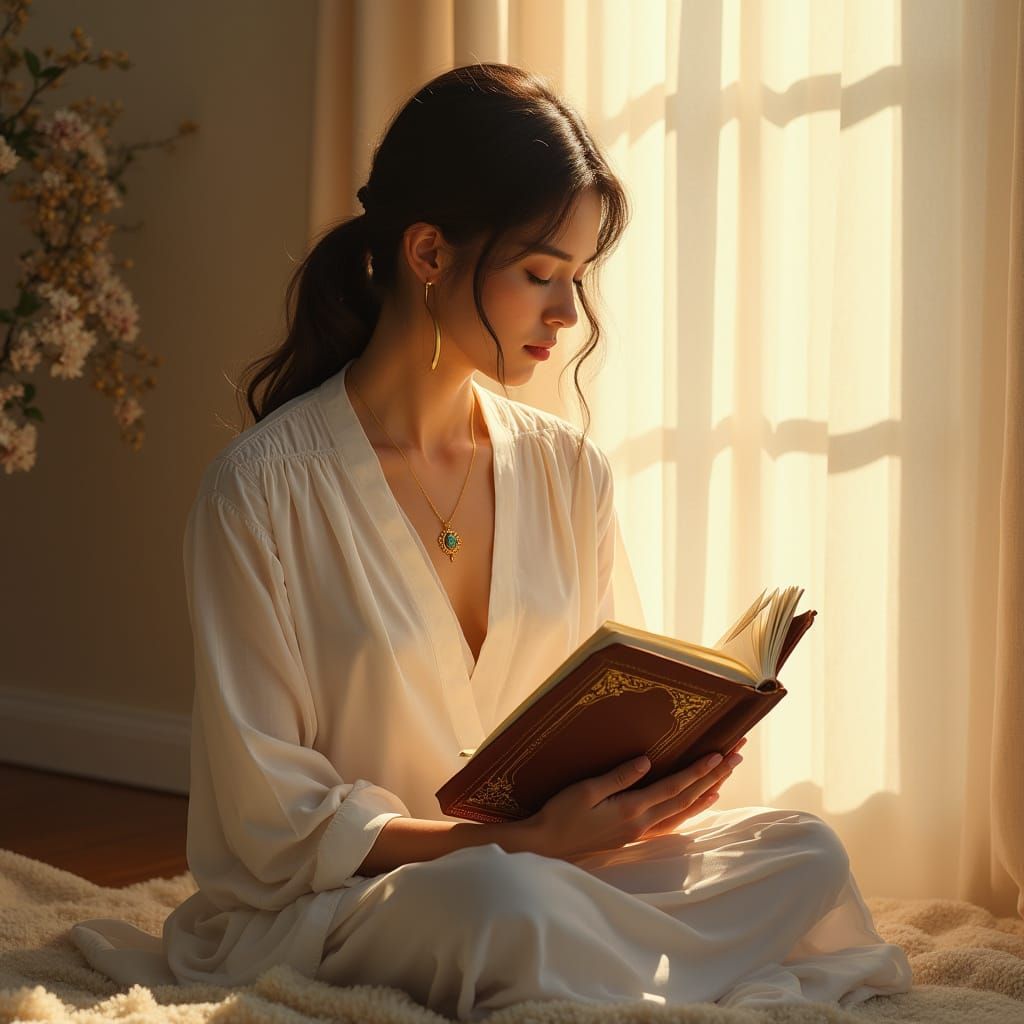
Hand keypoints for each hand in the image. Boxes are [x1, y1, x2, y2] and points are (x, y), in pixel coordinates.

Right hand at [520, 736, 746, 861]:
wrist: (546, 846)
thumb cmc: (560, 814)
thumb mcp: (586, 790)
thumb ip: (618, 777)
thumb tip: (648, 761)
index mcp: (632, 809)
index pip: (673, 787)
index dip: (697, 771)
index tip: (719, 755)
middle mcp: (641, 823)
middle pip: (685, 799)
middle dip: (712, 777)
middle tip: (735, 758)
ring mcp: (638, 832)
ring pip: (681, 812)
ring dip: (704, 794)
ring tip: (724, 780)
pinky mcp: (631, 835)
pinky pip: (669, 822)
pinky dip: (687, 812)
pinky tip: (695, 805)